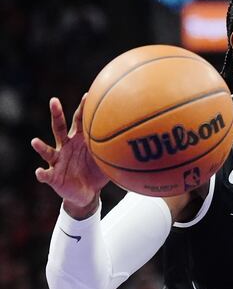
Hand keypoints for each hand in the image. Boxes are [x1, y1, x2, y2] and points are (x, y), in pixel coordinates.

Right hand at [31, 95, 108, 217]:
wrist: (87, 193)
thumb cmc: (97, 172)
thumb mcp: (108, 159)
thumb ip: (118, 148)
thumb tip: (142, 140)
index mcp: (78, 140)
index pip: (80, 120)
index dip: (83, 108)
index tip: (88, 94)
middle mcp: (65, 147)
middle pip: (59, 127)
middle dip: (56, 114)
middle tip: (53, 100)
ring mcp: (57, 160)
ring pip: (47, 150)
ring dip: (40, 146)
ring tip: (34, 142)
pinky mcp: (53, 176)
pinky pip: (46, 174)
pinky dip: (42, 173)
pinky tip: (39, 172)